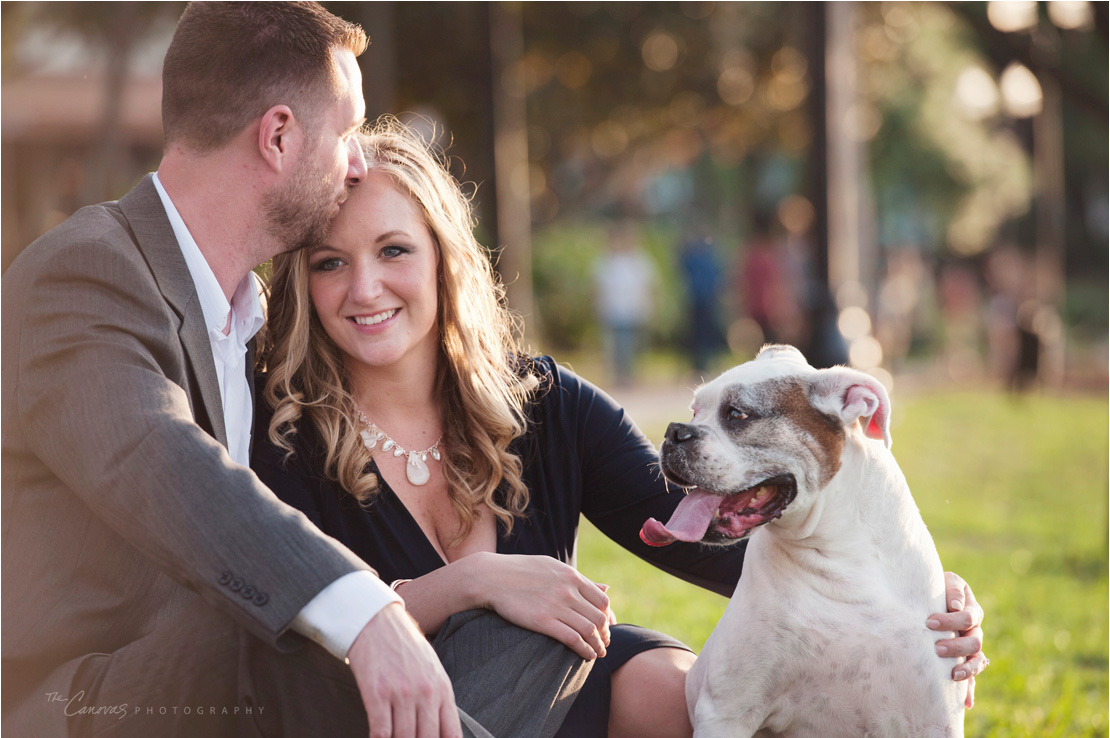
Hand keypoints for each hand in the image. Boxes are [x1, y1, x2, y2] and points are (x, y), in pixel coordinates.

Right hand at [347, 602, 462, 737]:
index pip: (451, 733)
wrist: (377, 621)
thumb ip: (438, 699)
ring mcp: (402, 693)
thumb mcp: (432, 669)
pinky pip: (381, 731)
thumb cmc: (404, 646)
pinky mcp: (377, 693)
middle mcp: (425, 692)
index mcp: (442, 688)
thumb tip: (441, 731)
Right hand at [474, 552, 611, 659]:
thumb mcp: (553, 567)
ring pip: (589, 630)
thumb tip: (607, 588)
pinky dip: (585, 650)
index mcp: (571, 576)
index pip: (602, 601)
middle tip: (604, 643)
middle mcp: (568, 590)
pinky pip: (573, 639)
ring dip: (597, 645)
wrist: (491, 577)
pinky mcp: (543, 621)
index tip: (605, 627)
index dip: (607, 617)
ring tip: (598, 652)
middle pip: (598, 617)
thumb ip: (581, 580)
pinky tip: (587, 655)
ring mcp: (556, 606)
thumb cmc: (521, 571)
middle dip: (604, 634)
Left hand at [927, 571, 987, 708]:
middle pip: (974, 641)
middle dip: (956, 646)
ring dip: (967, 668)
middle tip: (937, 648)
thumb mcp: (945, 582)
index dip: (951, 620)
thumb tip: (956, 606)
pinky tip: (966, 703)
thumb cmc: (936, 586)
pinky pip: (971, 677)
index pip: (968, 618)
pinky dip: (970, 689)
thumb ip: (953, 590)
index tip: (930, 623)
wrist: (928, 595)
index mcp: (972, 610)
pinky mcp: (963, 660)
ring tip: (953, 674)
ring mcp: (970, 647)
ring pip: (977, 660)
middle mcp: (974, 630)